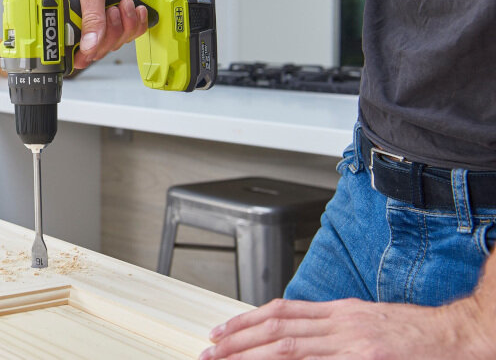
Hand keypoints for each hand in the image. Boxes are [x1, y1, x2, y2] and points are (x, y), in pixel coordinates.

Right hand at [62, 0, 148, 68]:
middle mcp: (83, 14)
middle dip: (111, 31)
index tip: (92, 46)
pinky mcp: (122, 15)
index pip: (68, 41)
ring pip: (116, 41)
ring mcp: (104, 16)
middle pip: (96, 46)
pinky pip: (131, 33)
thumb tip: (88, 46)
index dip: (81, 49)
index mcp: (66, 6)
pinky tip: (136, 6)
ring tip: (125, 2)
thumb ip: (91, 17)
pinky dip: (138, 22)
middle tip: (112, 11)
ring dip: (126, 24)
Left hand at [200, 296, 494, 359]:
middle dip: (238, 342)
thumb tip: (289, 335)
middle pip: (277, 332)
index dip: (246, 320)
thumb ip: (329, 325)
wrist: (455, 338)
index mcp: (339, 311)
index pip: (281, 312)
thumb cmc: (413, 334)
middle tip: (211, 353)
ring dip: (251, 358)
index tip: (221, 330)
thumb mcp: (365, 320)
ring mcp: (352, 347)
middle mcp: (341, 326)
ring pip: (289, 351)